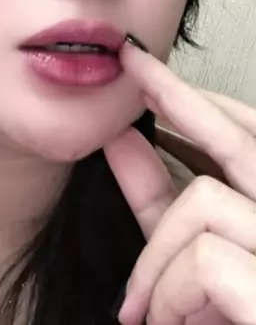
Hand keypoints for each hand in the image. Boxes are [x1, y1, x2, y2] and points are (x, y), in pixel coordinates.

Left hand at [104, 41, 255, 324]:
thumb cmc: (226, 319)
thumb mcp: (188, 267)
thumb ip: (159, 203)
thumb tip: (121, 136)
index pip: (252, 133)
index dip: (200, 98)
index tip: (146, 67)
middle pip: (245, 141)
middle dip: (181, 97)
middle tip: (133, 64)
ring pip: (205, 204)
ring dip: (157, 254)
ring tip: (145, 308)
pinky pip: (204, 258)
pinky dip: (169, 288)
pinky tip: (165, 323)